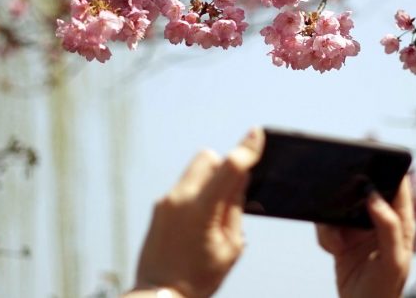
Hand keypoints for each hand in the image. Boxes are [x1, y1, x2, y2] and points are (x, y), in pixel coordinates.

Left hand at [127, 129, 263, 297]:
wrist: (159, 295)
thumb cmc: (198, 278)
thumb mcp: (229, 247)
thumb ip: (235, 208)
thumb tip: (240, 179)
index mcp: (201, 209)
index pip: (229, 167)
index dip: (246, 149)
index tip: (257, 134)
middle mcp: (179, 198)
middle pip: (208, 158)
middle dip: (224, 167)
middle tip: (233, 194)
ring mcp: (165, 202)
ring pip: (195, 172)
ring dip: (210, 181)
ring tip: (214, 214)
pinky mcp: (158, 208)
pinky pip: (184, 188)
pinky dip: (198, 194)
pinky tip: (200, 222)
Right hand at [316, 176, 415, 297]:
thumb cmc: (385, 291)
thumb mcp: (393, 260)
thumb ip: (388, 227)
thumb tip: (374, 196)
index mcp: (401, 222)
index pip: (398, 185)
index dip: (387, 167)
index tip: (369, 157)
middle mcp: (380, 221)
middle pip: (363, 190)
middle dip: (349, 191)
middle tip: (339, 195)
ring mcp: (359, 229)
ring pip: (340, 207)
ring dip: (332, 220)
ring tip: (337, 241)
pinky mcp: (341, 239)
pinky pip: (326, 225)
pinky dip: (325, 236)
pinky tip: (332, 251)